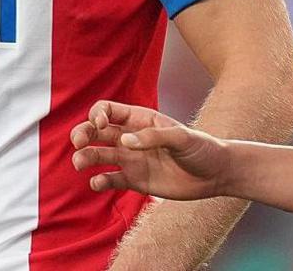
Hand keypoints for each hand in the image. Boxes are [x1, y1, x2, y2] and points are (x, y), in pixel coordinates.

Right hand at [69, 100, 230, 200]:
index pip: (109, 110)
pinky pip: (111, 179)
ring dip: (86, 158)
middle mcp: (131, 138)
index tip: (100, 125)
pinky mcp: (135, 180)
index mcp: (140, 119)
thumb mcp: (182, 137)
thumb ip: (153, 137)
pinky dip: (100, 181)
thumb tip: (124, 142)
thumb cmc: (202, 149)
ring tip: (79, 164)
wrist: (215, 175)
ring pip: (99, 155)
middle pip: (97, 132)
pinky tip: (97, 183)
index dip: (98, 115)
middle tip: (77, 142)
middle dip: (82, 133)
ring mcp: (131, 159)